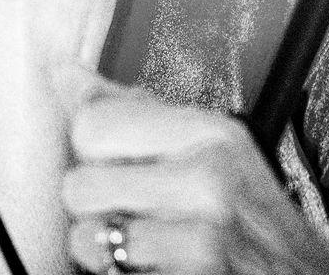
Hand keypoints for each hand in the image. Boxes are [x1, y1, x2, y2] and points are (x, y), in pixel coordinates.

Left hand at [60, 68, 328, 274]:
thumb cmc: (260, 231)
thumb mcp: (215, 155)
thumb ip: (138, 113)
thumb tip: (68, 73)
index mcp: (213, 134)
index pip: (95, 122)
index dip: (93, 152)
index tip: (114, 165)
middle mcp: (210, 178)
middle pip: (81, 182)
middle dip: (98, 208)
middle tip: (140, 216)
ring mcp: (203, 236)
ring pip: (86, 238)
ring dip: (105, 254)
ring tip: (148, 250)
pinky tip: (160, 271)